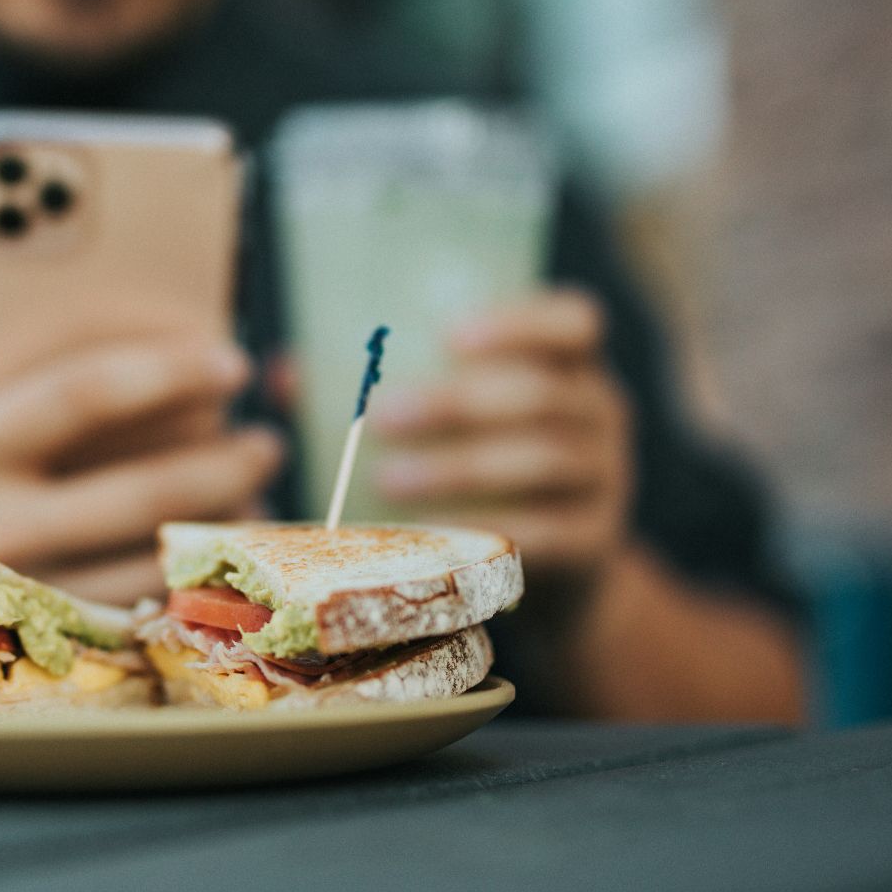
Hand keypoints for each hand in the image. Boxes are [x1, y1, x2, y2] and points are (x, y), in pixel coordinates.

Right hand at [0, 340, 283, 598]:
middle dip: (220, 459)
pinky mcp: (28, 636)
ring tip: (257, 492)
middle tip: (266, 436)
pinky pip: (128, 608)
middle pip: (139, 487)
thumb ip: (12, 394)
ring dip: (217, 524)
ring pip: (147, 558)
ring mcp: (14, 591)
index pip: (84, 395)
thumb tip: (131, 370)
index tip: (228, 358)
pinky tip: (213, 552)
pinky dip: (181, 578)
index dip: (166, 371)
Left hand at [367, 290, 632, 586]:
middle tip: (381, 415)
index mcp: (571, 365)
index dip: (520, 321)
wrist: (554, 570)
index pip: (576, 321)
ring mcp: (605, 479)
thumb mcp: (456, 423)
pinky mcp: (595, 541)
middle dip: (457, 402)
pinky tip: (431, 532)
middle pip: (542, 394)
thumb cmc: (483, 469)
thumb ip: (387, 384)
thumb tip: (286, 371)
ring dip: (458, 468)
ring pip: (542, 460)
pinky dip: (484, 527)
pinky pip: (546, 530)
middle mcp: (600, 413)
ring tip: (387, 480)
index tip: (449, 334)